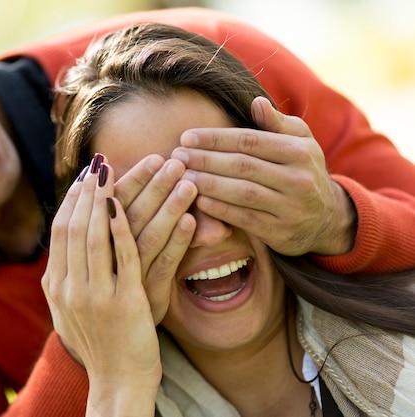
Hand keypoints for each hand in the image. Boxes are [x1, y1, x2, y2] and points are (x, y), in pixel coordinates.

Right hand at [42, 157, 160, 411]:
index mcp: (56, 283)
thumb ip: (68, 272)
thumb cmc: (97, 341)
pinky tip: (177, 211)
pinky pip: (141, 257)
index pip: (62, 227)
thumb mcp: (70, 307)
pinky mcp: (128, 303)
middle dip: (105, 186)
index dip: (77, 197)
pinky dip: (156, 230)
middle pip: (85, 223)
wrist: (114, 382)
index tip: (92, 172)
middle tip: (118, 158)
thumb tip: (69, 236)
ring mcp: (98, 294)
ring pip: (113, 232)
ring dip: (139, 195)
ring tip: (161, 168)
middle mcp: (72, 286)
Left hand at [172, 96, 355, 255]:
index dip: (215, 139)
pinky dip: (220, 209)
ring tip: (182, 177)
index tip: (186, 137)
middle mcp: (297, 178)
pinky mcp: (281, 232)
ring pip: (242, 192)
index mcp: (299, 150)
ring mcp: (290, 207)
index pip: (249, 140)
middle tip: (177, 157)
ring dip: (208, 184)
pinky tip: (198, 201)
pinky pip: (245, 219)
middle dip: (205, 160)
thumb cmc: (302, 170)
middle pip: (242, 165)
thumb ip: (276, 123)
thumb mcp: (300, 142)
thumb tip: (255, 102)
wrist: (327, 219)